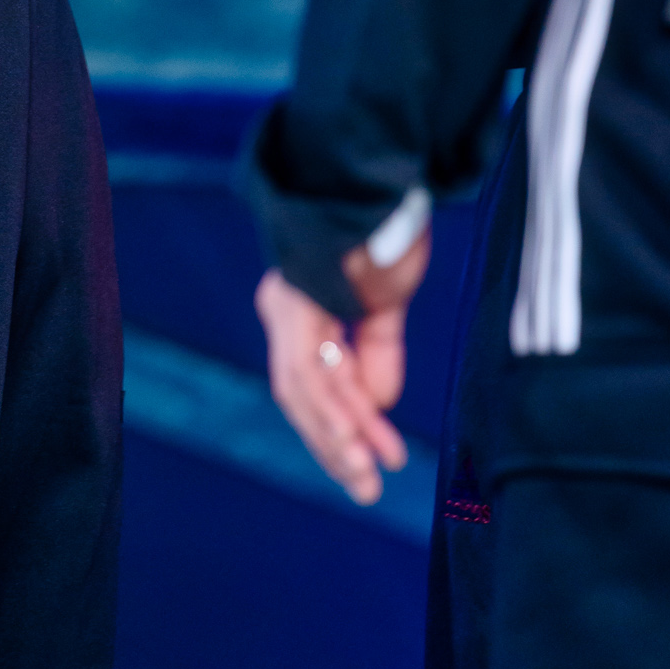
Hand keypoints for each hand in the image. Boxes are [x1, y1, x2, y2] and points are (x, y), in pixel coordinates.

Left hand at [256, 230, 430, 505]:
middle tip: (365, 488)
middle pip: (301, 398)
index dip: (345, 429)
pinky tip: (359, 440)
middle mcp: (283, 311)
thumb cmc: (386, 230)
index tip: (378, 464)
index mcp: (300, 310)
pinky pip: (310, 372)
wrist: (383, 180)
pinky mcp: (297, 305)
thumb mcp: (386, 302)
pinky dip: (335, 410)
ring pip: (302, 393)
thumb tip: (376, 405)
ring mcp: (286, 308)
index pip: (315, 386)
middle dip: (335, 446)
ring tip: (365, 475)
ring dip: (336, 438)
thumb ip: (376, 352)